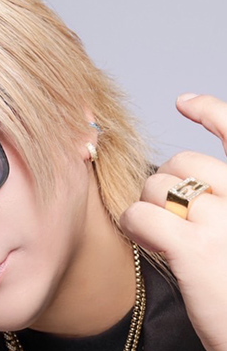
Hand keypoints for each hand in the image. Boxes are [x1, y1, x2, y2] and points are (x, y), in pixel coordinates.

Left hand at [121, 94, 226, 350]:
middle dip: (164, 184)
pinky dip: (133, 223)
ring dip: (147, 206)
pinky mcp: (193, 248)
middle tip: (165, 216)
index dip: (209, 111)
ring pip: (158, 186)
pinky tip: (141, 237)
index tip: (184, 102)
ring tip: (156, 234)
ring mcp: (222, 219)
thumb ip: (222, 209)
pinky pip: (142, 214)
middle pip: (183, 163)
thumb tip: (184, 193)